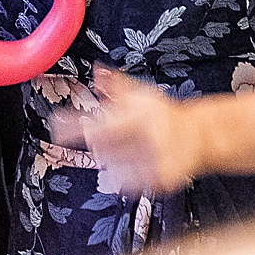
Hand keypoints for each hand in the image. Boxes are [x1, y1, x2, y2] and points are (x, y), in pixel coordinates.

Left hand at [47, 67, 200, 198]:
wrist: (198, 136)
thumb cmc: (165, 114)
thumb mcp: (141, 94)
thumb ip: (117, 85)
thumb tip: (98, 71)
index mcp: (141, 116)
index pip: (100, 124)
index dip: (75, 127)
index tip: (56, 127)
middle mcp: (148, 140)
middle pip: (103, 147)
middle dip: (97, 140)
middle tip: (96, 133)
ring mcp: (153, 162)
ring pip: (112, 166)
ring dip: (109, 157)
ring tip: (123, 145)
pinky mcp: (159, 180)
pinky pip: (128, 182)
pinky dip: (121, 174)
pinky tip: (128, 162)